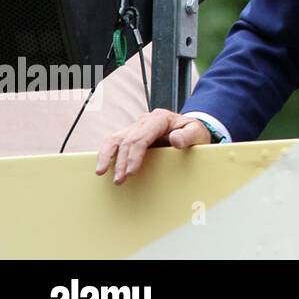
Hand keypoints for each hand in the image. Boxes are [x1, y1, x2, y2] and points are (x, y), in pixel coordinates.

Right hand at [95, 109, 211, 184]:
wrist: (190, 130)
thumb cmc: (194, 132)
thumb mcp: (197, 133)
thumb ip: (188, 136)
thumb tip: (175, 140)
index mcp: (160, 119)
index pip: (141, 137)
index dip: (134, 155)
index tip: (132, 172)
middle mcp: (145, 121)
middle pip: (127, 140)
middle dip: (121, 162)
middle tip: (120, 180)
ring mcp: (136, 127)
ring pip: (114, 138)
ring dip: (107, 157)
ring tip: (101, 173)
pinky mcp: (131, 135)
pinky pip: (114, 142)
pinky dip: (105, 153)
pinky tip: (102, 166)